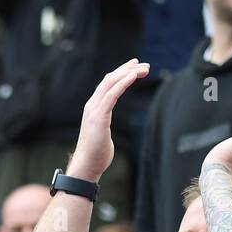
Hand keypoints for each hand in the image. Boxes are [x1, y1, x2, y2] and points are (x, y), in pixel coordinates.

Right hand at [67, 59, 151, 181]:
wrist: (86, 165)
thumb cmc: (96, 154)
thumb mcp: (102, 134)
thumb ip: (105, 125)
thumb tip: (107, 130)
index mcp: (93, 108)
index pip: (107, 84)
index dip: (121, 73)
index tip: (135, 67)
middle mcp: (92, 105)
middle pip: (110, 79)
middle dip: (127, 69)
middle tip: (144, 65)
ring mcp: (94, 110)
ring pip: (111, 83)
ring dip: (128, 73)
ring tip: (143, 69)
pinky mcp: (99, 116)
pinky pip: (112, 94)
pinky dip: (123, 83)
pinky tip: (133, 77)